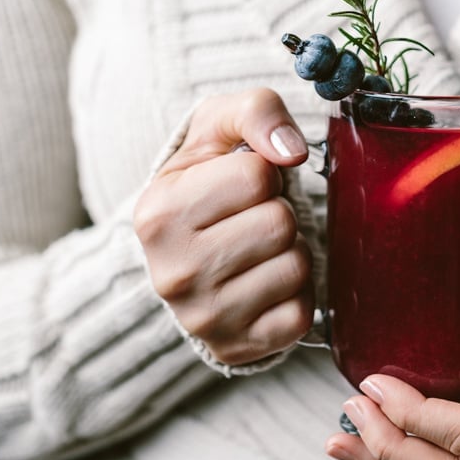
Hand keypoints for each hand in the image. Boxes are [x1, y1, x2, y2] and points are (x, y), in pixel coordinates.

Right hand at [134, 88, 313, 364]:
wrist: (182, 253)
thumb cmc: (205, 182)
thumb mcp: (216, 129)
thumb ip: (255, 112)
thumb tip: (292, 151)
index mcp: (158, 213)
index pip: (255, 176)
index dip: (262, 174)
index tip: (240, 186)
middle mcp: (172, 272)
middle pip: (279, 224)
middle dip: (278, 212)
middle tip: (251, 219)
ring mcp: (202, 318)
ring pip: (295, 265)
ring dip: (290, 251)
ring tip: (258, 249)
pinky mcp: (236, 347)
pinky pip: (301, 313)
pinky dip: (296, 293)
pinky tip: (266, 283)